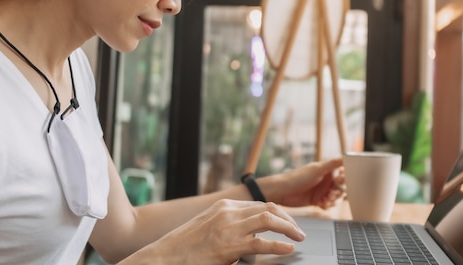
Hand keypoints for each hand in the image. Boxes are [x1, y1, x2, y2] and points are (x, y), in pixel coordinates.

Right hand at [124, 200, 305, 264]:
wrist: (164, 258)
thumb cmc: (186, 246)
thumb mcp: (210, 226)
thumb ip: (230, 224)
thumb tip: (252, 232)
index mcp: (224, 205)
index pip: (261, 205)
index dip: (280, 214)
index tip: (289, 223)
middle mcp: (227, 212)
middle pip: (269, 208)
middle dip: (288, 219)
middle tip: (299, 231)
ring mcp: (228, 228)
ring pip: (268, 219)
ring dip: (289, 228)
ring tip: (299, 237)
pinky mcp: (227, 247)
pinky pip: (261, 244)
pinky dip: (278, 245)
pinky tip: (288, 249)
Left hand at [266, 158, 344, 208]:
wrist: (281, 192)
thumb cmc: (296, 178)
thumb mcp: (316, 169)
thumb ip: (332, 164)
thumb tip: (345, 156)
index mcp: (326, 170)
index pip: (342, 173)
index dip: (344, 178)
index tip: (339, 181)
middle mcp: (325, 180)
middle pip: (341, 187)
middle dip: (338, 192)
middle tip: (331, 194)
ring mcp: (321, 190)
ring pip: (335, 197)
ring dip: (333, 200)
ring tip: (326, 201)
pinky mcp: (317, 200)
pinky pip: (328, 204)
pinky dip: (327, 205)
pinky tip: (321, 205)